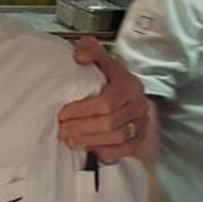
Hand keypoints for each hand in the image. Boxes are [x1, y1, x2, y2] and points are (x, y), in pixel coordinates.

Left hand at [57, 38, 149, 161]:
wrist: (128, 92)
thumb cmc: (110, 77)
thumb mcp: (101, 59)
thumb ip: (90, 50)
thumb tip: (79, 55)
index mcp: (129, 85)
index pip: (107, 102)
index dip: (82, 110)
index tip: (63, 113)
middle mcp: (138, 105)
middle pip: (109, 122)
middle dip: (81, 127)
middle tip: (62, 128)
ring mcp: (140, 123)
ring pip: (116, 138)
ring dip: (89, 140)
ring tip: (69, 138)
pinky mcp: (138, 139)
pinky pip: (123, 150)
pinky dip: (104, 151)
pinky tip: (88, 148)